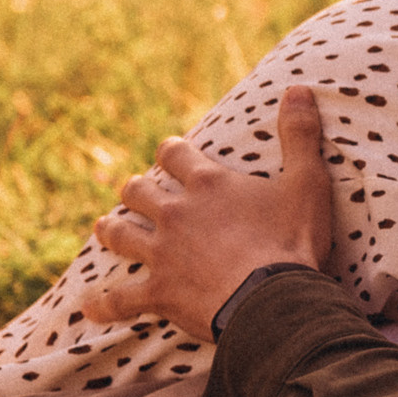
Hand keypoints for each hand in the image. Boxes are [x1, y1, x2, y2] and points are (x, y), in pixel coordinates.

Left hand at [84, 86, 334, 338]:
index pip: (175, 154)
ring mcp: (162, 253)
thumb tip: (298, 88)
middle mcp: (175, 213)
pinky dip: (104, 305)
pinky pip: (121, 299)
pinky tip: (89, 308)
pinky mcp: (158, 292)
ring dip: (111, 229)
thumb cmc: (293, 239)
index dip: (171, 151)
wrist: (275, 298)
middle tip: (138, 191)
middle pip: (138, 191)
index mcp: (207, 184)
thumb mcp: (307, 182)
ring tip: (106, 226)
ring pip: (121, 234)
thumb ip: (300, 135)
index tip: (171, 152)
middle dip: (136, 189)